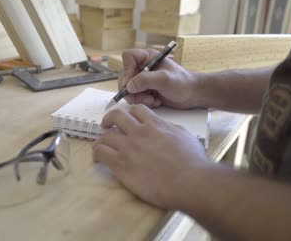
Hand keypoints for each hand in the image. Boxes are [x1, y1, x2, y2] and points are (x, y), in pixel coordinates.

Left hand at [92, 104, 210, 208]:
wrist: (189, 180)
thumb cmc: (193, 161)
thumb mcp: (185, 136)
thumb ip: (172, 129)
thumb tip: (166, 128)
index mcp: (155, 124)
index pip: (136, 110)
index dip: (129, 113)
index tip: (126, 119)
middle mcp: (139, 132)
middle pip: (116, 116)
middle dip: (109, 119)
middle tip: (107, 125)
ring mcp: (128, 147)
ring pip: (105, 136)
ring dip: (102, 139)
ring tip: (101, 146)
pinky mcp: (121, 164)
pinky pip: (100, 152)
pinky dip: (97, 153)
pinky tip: (98, 159)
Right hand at [120, 49, 197, 108]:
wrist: (192, 95)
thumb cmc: (182, 83)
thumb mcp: (164, 79)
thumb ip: (146, 80)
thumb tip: (128, 86)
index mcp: (147, 57)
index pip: (128, 57)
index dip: (127, 70)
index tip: (131, 83)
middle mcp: (143, 67)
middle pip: (124, 76)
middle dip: (131, 89)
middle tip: (140, 97)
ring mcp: (143, 79)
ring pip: (128, 89)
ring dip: (138, 97)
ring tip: (151, 100)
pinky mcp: (144, 91)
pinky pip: (135, 97)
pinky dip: (143, 101)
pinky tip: (155, 101)